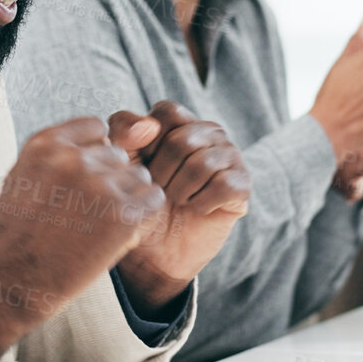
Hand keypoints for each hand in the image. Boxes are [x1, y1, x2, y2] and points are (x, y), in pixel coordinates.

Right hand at [0, 117, 165, 354]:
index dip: (96, 154)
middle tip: (89, 212)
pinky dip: (143, 216)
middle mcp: (73, 158)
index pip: (97, 128)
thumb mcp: (24, 176)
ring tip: (101, 225)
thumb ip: (62, 152)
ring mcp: (99, 184)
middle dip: (111, 179)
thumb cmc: (19, 232)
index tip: (85, 180)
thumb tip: (111, 134)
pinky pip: (153, 199)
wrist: (13, 281)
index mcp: (46, 144)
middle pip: (119, 154)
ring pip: (139, 175)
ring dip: (129, 198)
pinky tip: (120, 232)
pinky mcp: (122, 214)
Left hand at [110, 101, 251, 310]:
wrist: (154, 250)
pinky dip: (201, 204)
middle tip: (159, 192)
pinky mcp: (242, 184)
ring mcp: (230, 156)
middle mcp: (209, 132)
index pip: (168, 111)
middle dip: (161, 174)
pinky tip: (196, 209)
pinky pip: (223, 186)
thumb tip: (148, 125)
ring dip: (180, 192)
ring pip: (202, 164)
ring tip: (177, 201)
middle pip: (182, 141)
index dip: (148, 143)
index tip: (142, 166)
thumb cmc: (138, 202)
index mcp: (180, 122)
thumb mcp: (119, 165)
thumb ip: (122, 133)